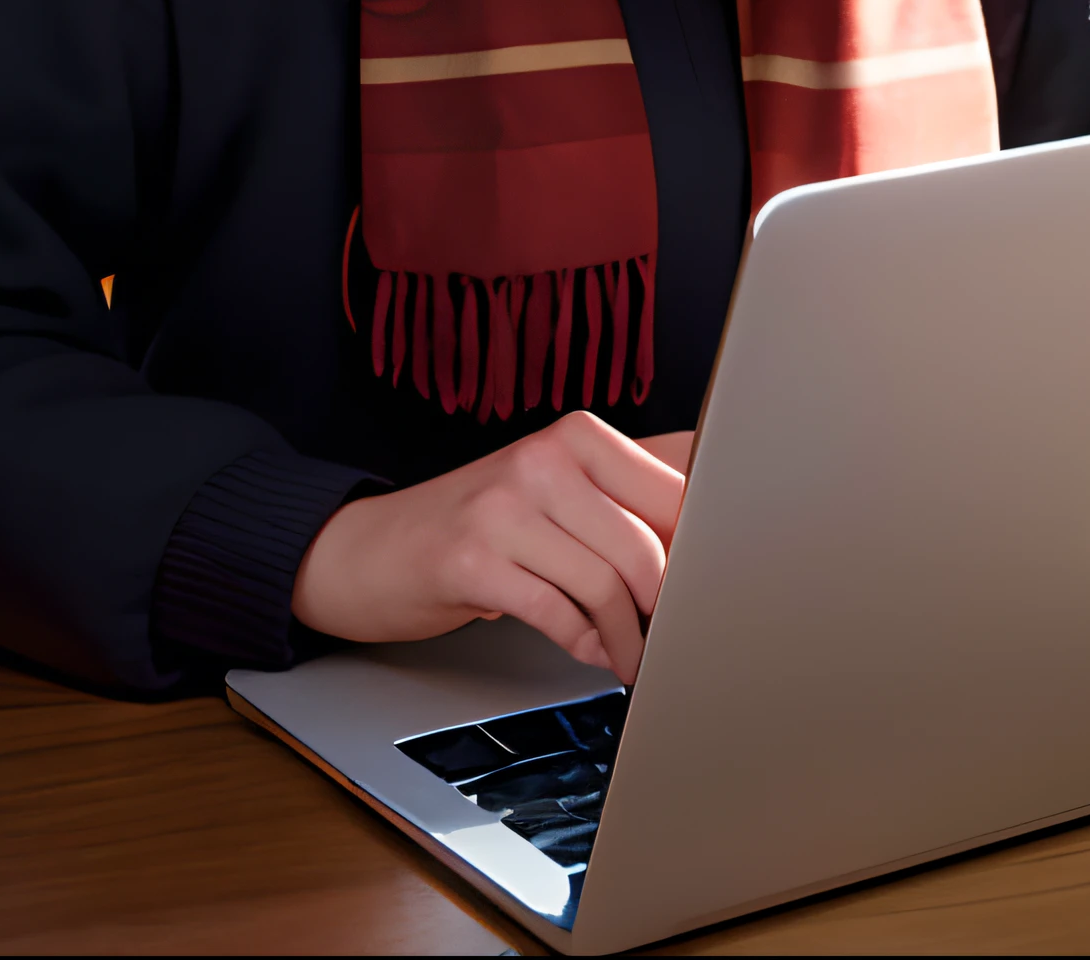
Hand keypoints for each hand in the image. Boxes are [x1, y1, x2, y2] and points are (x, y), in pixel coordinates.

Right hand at [291, 413, 689, 683]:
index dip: (701, 548)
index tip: (712, 585)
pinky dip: (584, 643)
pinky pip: (556, 614)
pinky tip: (589, 649)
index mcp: (575, 436)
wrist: (370, 548)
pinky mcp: (471, 561)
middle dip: (667, 605)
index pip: (674, 488)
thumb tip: (720, 522)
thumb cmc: (477, 523)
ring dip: (629, 637)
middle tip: (674, 634)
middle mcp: (540, 460)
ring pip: (605, 584)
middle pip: (645, 545)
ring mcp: (502, 508)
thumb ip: (629, 500)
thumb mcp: (556, 491)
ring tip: (630, 654)